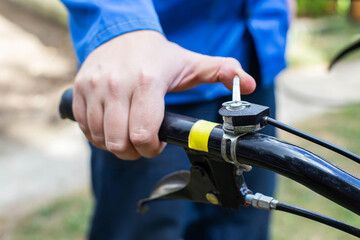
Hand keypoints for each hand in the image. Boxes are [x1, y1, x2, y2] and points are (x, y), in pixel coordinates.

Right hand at [73, 30, 254, 159]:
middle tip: (142, 144)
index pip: (143, 133)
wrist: (121, 34)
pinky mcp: (78, 91)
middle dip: (133, 152)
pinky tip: (112, 127)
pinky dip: (98, 135)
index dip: (151, 149)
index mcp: (147, 81)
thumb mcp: (192, 62)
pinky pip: (84, 128)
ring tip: (128, 134)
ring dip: (116, 145)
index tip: (156, 144)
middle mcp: (116, 85)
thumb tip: (248, 84)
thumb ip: (223, 71)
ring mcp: (93, 88)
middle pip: (119, 143)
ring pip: (100, 139)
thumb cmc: (158, 55)